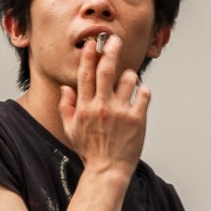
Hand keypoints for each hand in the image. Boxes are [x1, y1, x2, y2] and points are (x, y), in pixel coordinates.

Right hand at [58, 29, 149, 174]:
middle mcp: (102, 107)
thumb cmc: (90, 150)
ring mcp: (121, 112)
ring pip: (128, 80)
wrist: (107, 171)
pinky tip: (141, 94)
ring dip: (129, 76)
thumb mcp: (71, 130)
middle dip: (111, 51)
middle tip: (115, 39)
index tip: (92, 44)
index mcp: (85, 107)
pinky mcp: (137, 119)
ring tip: (128, 80)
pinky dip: (144, 91)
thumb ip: (67, 107)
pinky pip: (144, 94)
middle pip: (106, 71)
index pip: (85, 75)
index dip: (88, 56)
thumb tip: (66, 88)